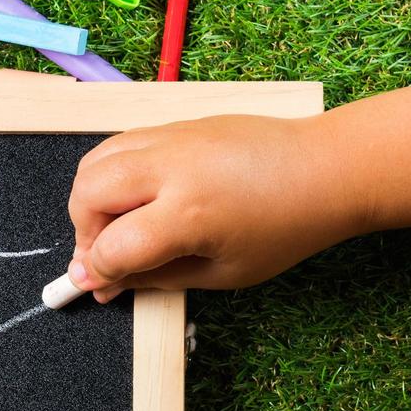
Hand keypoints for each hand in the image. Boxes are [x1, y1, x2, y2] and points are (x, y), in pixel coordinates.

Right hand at [65, 113, 344, 301]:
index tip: (96, 286)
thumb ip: (158, 277)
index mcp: (188, 214)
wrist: (326, 169)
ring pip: (95, 161)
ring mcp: (171, 138)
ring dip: (91, 199)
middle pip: (88, 194)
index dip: (96, 273)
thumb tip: (109, 283)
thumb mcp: (224, 274)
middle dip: (83, 233)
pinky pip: (120, 144)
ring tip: (115, 226)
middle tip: (104, 257)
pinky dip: (112, 174)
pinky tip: (134, 199)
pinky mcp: (176, 124)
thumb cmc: (286, 228)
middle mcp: (171, 168)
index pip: (112, 247)